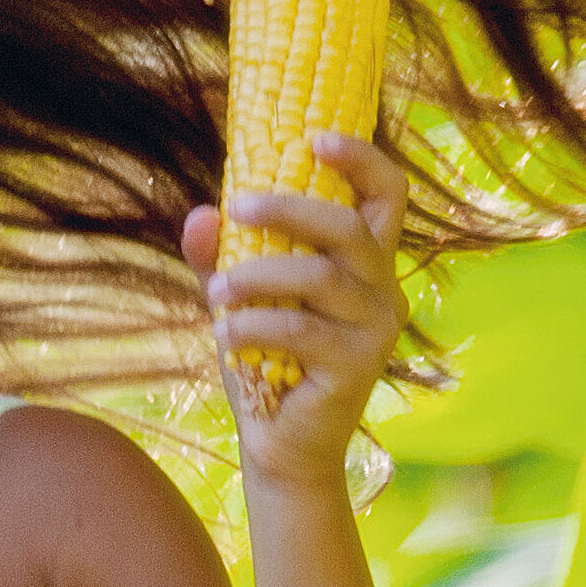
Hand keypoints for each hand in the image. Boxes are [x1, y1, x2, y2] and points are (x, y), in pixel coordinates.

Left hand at [185, 130, 409, 478]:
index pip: (387, 196)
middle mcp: (384, 290)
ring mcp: (378, 330)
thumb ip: (221, 256)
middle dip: (289, 209)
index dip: (360, 159)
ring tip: (215, 291)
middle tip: (236, 208)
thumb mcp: (240, 301)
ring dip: (256, 276)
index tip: (313, 137)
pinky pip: (301, 329)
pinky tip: (224, 336)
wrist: (281, 449)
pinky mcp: (359, 367)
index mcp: (366, 264)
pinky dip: (253, 326)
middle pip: (350, 227)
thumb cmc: (266, 365)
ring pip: (319, 277)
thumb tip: (199, 213)